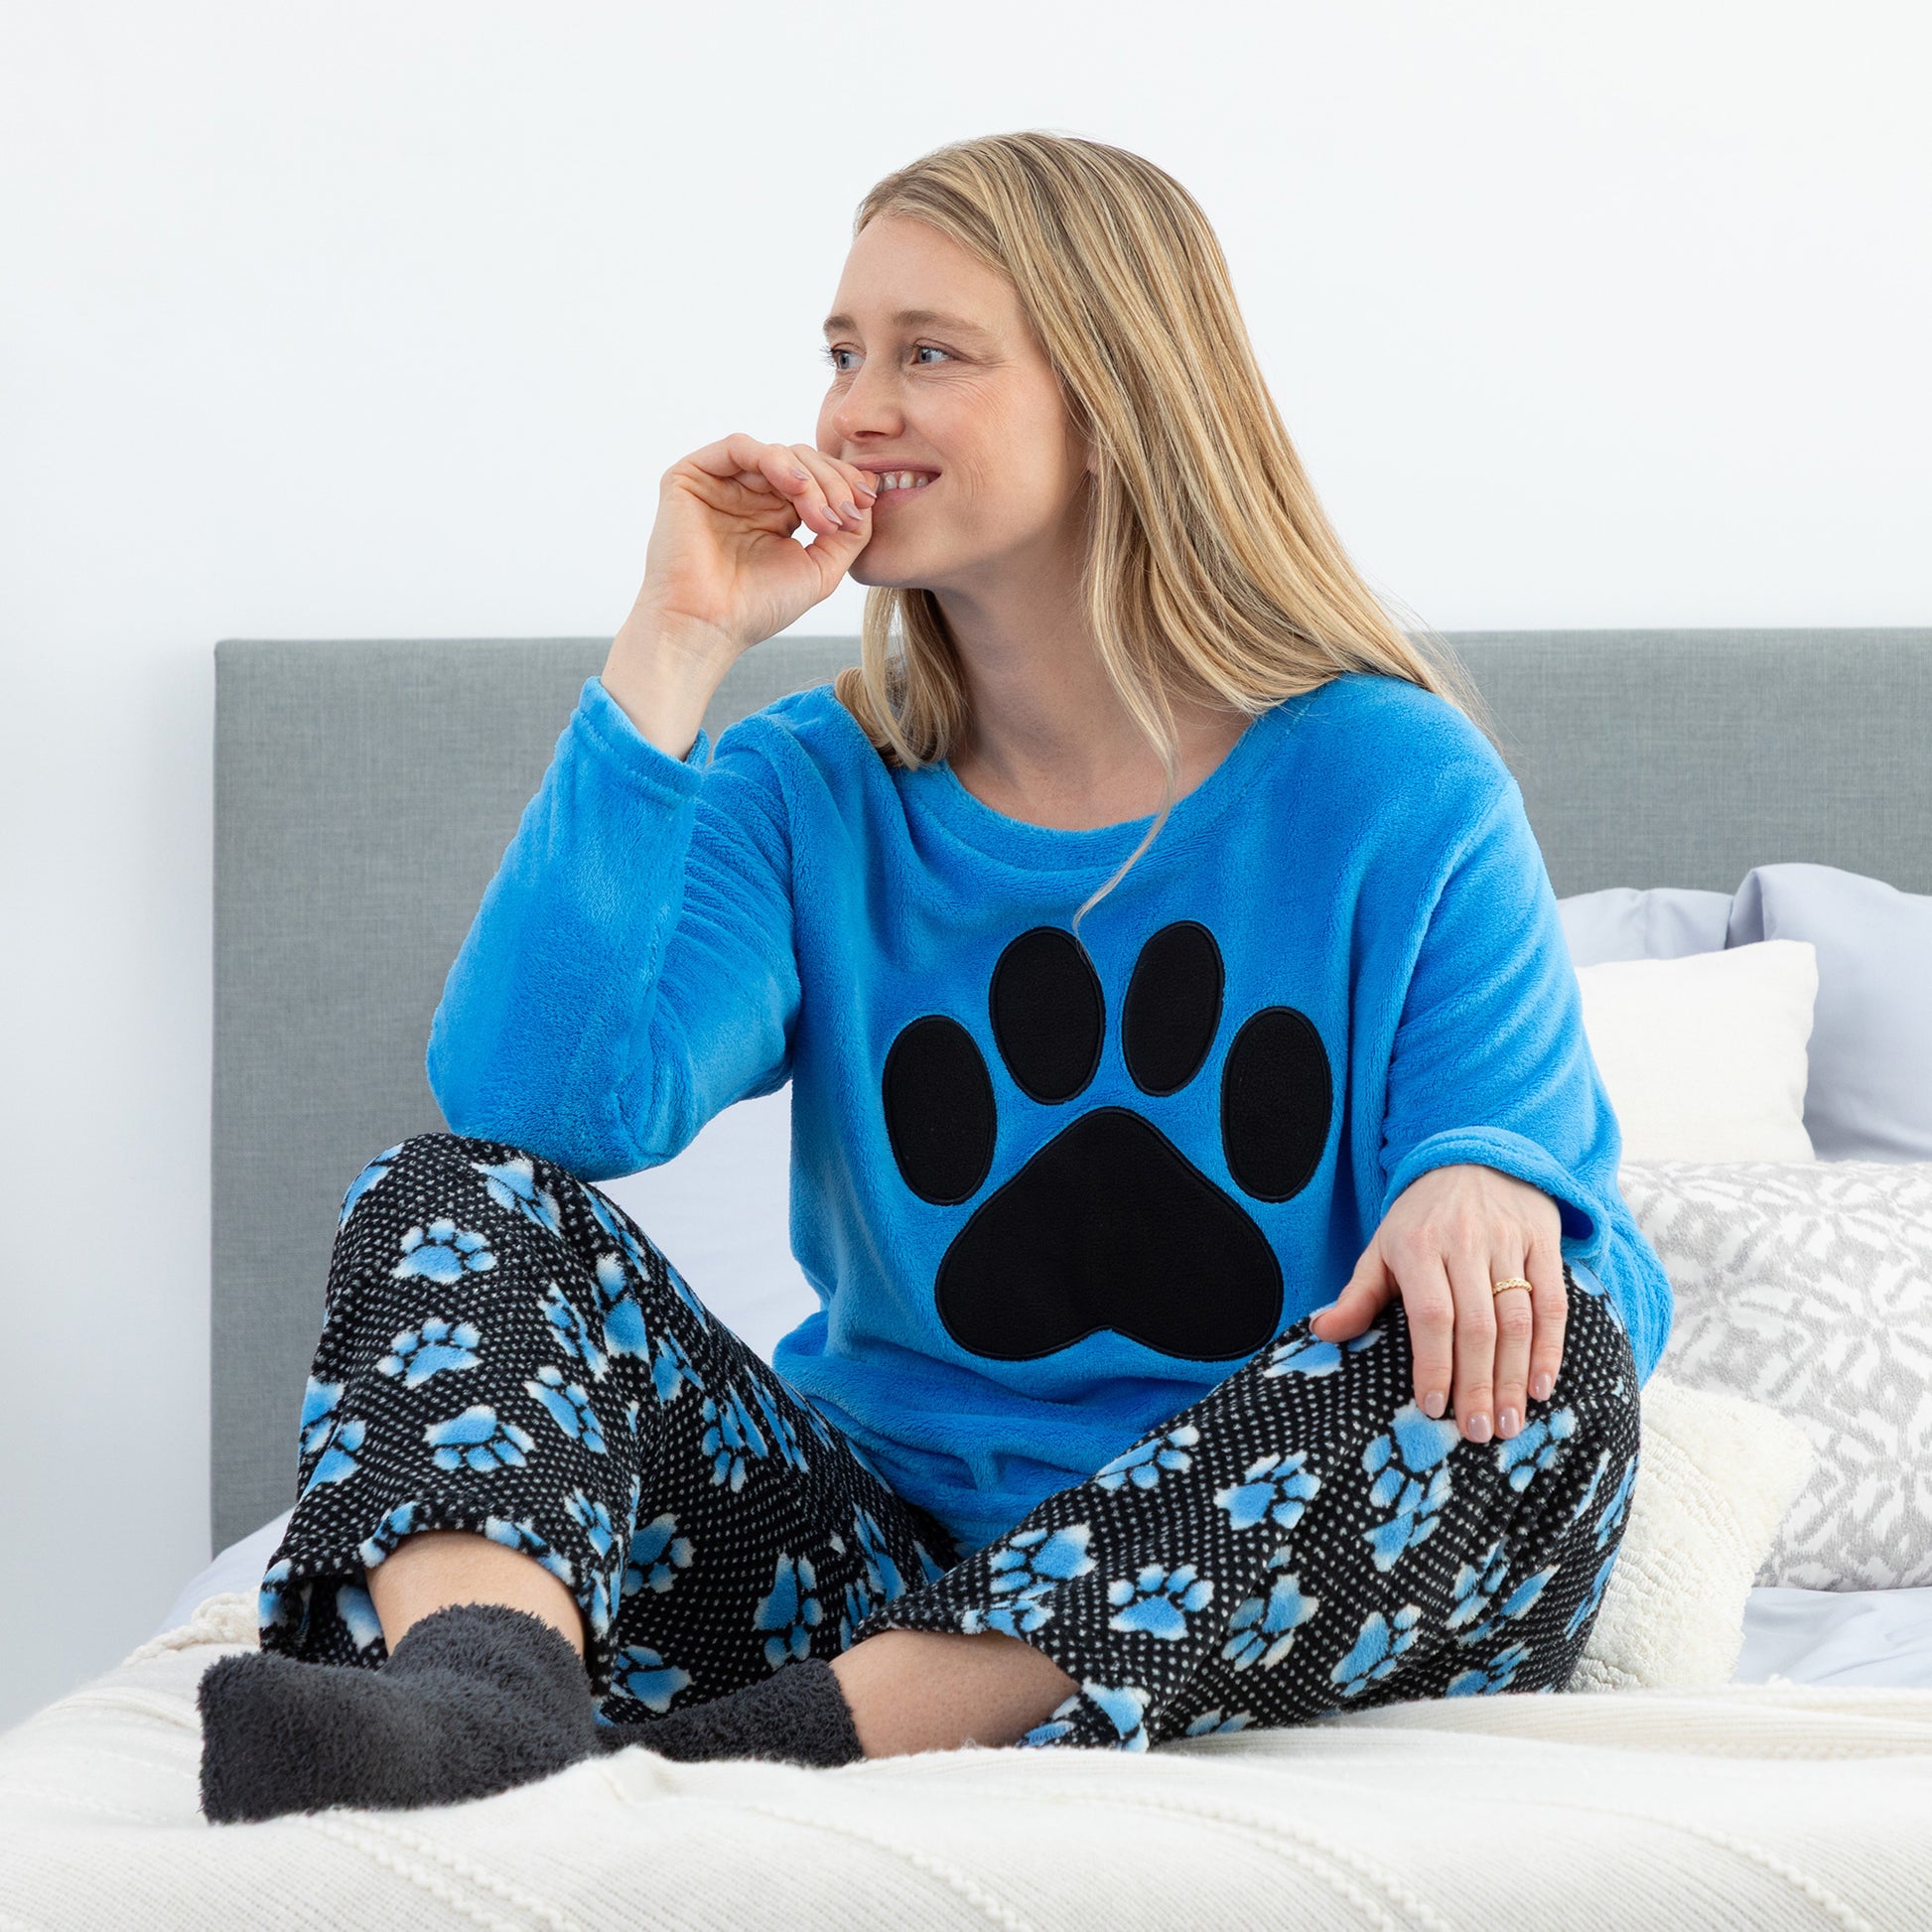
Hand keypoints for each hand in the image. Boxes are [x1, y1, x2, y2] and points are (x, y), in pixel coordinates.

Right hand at [626, 433, 877, 663]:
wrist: (707, 627)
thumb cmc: (757, 608)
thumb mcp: (821, 570)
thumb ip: (851, 534)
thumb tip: (869, 491)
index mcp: (775, 514)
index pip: (817, 479)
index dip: (846, 484)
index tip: (868, 503)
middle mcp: (747, 495)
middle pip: (802, 461)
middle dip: (833, 482)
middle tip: (847, 514)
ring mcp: (720, 484)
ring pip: (778, 452)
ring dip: (810, 476)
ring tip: (821, 514)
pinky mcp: (691, 476)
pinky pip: (739, 446)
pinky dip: (774, 459)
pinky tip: (796, 486)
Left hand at [1309, 1163, 1565, 1441]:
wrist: (1476, 1158)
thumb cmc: (1421, 1218)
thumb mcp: (1382, 1247)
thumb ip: (1358, 1294)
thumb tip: (1321, 1332)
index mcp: (1418, 1246)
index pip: (1430, 1313)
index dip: (1434, 1362)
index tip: (1432, 1406)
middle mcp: (1466, 1243)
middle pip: (1476, 1325)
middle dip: (1477, 1384)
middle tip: (1476, 1433)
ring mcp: (1508, 1243)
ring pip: (1517, 1319)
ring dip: (1514, 1377)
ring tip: (1507, 1423)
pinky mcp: (1543, 1244)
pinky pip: (1552, 1303)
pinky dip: (1549, 1348)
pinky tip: (1540, 1385)